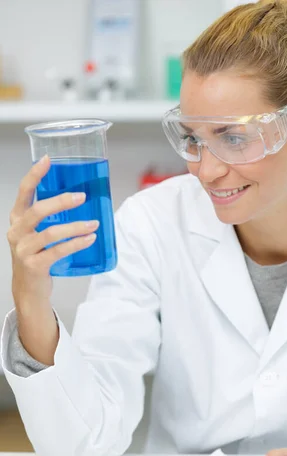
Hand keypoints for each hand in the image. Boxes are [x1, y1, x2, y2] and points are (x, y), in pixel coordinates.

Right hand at [8, 155, 98, 307]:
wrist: (28, 288)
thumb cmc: (36, 256)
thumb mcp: (35, 233)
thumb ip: (48, 218)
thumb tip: (78, 198)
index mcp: (17, 219)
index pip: (23, 192)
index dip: (34, 175)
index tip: (47, 160)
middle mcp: (17, 232)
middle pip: (37, 210)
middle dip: (60, 202)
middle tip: (81, 197)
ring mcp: (24, 250)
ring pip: (51, 233)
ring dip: (75, 227)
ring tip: (94, 224)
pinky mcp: (35, 265)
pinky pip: (58, 251)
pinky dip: (76, 244)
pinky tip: (90, 239)